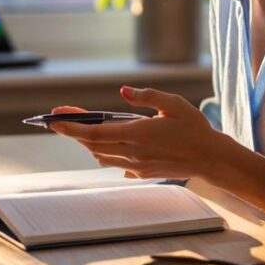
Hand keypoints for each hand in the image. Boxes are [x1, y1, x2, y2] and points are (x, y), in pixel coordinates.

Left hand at [48, 86, 230, 179]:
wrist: (211, 159)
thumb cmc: (194, 128)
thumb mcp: (173, 104)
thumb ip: (146, 96)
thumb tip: (123, 91)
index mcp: (138, 134)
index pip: (95, 134)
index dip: (71, 128)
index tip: (54, 121)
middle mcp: (133, 153)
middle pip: (92, 145)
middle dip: (73, 133)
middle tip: (59, 119)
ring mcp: (136, 166)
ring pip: (101, 156)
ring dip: (87, 143)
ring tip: (80, 128)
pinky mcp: (142, 172)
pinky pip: (115, 163)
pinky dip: (104, 152)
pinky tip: (106, 142)